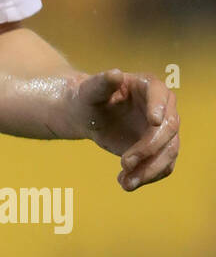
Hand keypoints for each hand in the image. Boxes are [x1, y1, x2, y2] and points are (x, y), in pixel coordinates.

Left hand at [69, 69, 179, 190]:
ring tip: (125, 182)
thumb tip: (115, 74)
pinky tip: (125, 182)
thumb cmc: (88, 98)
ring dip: (150, 169)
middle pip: (169, 129)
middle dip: (149, 148)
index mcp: (149, 86)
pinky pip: (162, 166)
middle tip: (125, 163)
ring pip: (169, 152)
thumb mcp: (90, 91)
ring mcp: (163, 129)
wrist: (87, 116)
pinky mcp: (159, 149)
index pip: (161, 95)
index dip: (159, 107)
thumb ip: (102, 83)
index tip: (153, 122)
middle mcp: (163, 107)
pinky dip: (147, 177)